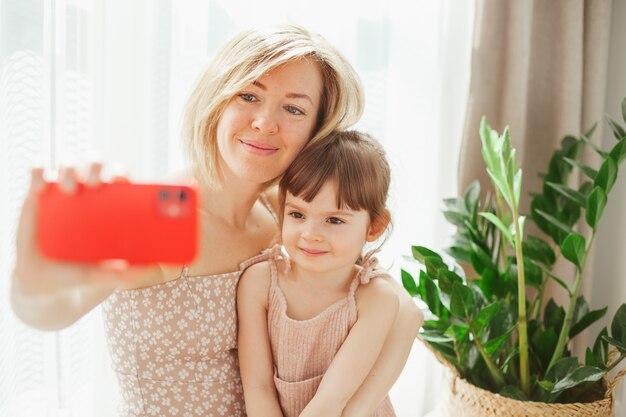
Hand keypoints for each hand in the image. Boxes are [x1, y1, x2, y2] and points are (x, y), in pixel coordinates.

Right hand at [12, 164, 152, 296]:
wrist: (43, 281)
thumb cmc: (78, 271)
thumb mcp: (102, 274)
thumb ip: (124, 274)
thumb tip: (149, 270)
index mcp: (108, 205)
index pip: (119, 177)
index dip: (121, 172)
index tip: (120, 180)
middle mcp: (86, 193)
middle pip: (95, 164)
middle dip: (96, 166)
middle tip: (94, 184)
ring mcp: (61, 192)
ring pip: (68, 164)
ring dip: (70, 168)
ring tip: (69, 189)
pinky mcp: (37, 195)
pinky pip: (36, 172)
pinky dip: (38, 171)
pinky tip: (42, 185)